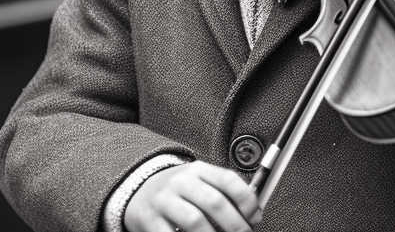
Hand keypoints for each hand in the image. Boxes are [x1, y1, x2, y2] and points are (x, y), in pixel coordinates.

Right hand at [124, 161, 261, 231]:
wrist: (139, 190)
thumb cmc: (178, 191)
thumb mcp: (200, 182)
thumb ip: (225, 193)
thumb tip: (255, 213)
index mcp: (198, 170)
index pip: (228, 179)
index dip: (245, 199)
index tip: (255, 216)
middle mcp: (182, 181)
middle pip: (214, 202)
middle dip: (235, 225)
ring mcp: (164, 200)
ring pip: (195, 221)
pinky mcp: (150, 219)